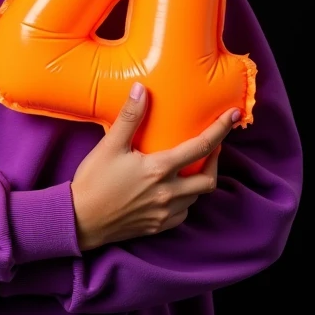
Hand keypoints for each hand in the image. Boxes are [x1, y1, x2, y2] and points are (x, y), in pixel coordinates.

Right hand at [69, 84, 238, 250]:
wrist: (80, 219)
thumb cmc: (93, 180)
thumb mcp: (110, 145)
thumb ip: (130, 117)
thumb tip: (141, 89)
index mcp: (159, 169)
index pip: (201, 147)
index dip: (220, 130)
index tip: (234, 116)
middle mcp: (169, 193)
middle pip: (209, 179)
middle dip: (215, 161)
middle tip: (211, 147)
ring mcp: (165, 213)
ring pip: (196, 197)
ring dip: (199, 180)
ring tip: (190, 166)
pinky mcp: (158, 226)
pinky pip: (183, 213)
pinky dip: (185, 199)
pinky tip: (174, 190)